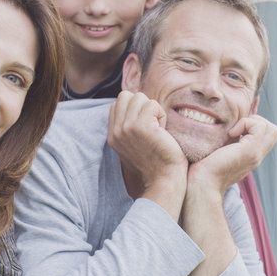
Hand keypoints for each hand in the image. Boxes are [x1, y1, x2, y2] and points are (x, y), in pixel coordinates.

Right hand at [108, 91, 187, 215]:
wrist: (164, 179)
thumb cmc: (156, 162)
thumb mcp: (133, 144)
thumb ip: (128, 126)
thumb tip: (134, 102)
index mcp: (112, 135)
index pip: (117, 104)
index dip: (134, 108)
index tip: (145, 126)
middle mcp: (116, 131)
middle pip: (126, 96)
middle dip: (142, 105)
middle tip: (152, 124)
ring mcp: (127, 128)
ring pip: (139, 97)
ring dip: (153, 110)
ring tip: (157, 128)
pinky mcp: (141, 126)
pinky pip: (152, 104)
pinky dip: (161, 114)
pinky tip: (162, 131)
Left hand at [188, 115, 276, 192]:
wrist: (203, 183)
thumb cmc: (204, 168)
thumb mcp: (221, 151)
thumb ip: (230, 142)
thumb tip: (227, 128)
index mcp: (251, 156)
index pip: (268, 135)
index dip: (254, 125)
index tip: (235, 130)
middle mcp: (257, 156)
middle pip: (274, 131)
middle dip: (257, 121)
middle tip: (238, 128)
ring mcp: (256, 155)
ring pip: (272, 129)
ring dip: (252, 122)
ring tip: (234, 131)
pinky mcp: (250, 152)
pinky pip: (259, 127)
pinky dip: (245, 123)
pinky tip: (230, 133)